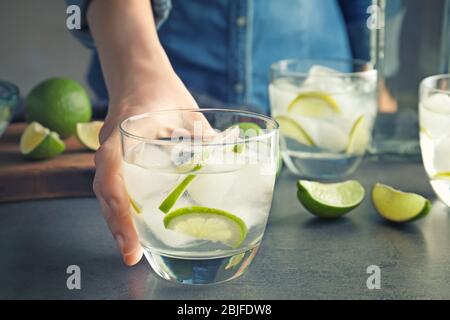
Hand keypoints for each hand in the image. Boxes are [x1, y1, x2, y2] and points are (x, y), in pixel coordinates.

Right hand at [93, 71, 200, 265]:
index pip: (111, 170)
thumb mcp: (184, 109)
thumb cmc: (159, 90)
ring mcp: (113, 156)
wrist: (139, 77)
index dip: (119, 204)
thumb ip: (202, 134)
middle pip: (106, 192)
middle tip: (133, 254)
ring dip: (119, 222)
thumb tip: (226, 162)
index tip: (129, 232)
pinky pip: (118, 188)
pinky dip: (125, 210)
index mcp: (124, 131)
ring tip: (133, 250)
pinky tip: (138, 227)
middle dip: (117, 225)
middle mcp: (111, 147)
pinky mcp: (120, 161)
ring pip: (108, 194)